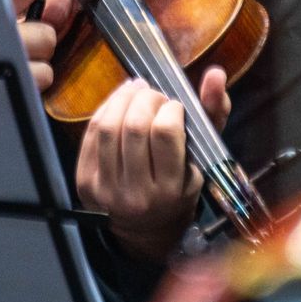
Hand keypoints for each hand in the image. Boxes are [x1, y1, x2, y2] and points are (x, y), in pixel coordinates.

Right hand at [6, 0, 98, 90]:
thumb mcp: (0, 16)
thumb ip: (33, 5)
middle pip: (47, 32)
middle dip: (45, 37)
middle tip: (27, 42)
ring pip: (46, 54)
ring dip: (40, 59)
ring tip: (18, 61)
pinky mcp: (8, 82)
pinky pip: (43, 77)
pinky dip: (37, 79)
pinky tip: (18, 77)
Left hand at [76, 67, 230, 261]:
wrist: (145, 228)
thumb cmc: (180, 187)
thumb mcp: (203, 158)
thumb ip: (212, 113)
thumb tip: (216, 72)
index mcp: (170, 190)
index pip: (164, 133)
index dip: (170, 108)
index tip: (175, 107)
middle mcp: (136, 193)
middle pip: (134, 126)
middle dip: (146, 99)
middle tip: (154, 95)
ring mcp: (106, 189)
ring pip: (108, 127)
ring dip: (123, 98)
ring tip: (137, 91)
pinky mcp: (84, 181)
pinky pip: (92, 134)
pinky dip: (106, 109)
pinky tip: (119, 103)